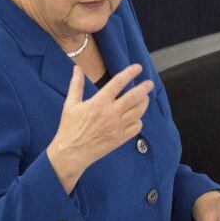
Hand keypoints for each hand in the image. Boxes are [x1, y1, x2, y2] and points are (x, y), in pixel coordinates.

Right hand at [47, 64, 152, 193]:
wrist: (71, 152)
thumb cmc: (69, 127)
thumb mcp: (70, 104)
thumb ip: (76, 85)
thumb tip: (77, 68)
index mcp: (99, 102)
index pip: (118, 82)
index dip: (130, 72)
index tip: (138, 67)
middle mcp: (111, 113)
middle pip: (134, 97)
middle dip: (145, 88)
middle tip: (150, 83)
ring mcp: (118, 126)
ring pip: (138, 111)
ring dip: (144, 102)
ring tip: (145, 97)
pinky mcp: (121, 138)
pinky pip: (137, 127)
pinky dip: (139, 120)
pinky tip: (137, 117)